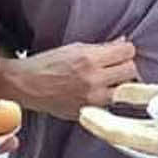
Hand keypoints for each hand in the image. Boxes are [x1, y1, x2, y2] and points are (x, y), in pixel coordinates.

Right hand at [4, 39, 139, 119]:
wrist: (27, 86)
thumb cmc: (47, 64)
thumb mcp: (74, 47)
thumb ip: (102, 47)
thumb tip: (123, 44)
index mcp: (89, 59)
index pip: (128, 51)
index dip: (125, 50)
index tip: (121, 52)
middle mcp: (93, 80)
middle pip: (131, 70)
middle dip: (125, 65)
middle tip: (116, 65)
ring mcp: (92, 99)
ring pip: (125, 90)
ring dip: (120, 84)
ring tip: (109, 80)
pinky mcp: (89, 112)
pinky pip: (111, 104)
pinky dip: (108, 97)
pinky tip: (97, 91)